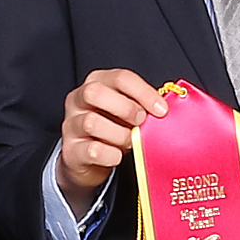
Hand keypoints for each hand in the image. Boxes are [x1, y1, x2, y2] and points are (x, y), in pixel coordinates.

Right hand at [56, 69, 169, 216]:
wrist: (87, 161)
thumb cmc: (113, 129)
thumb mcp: (126, 112)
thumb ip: (142, 105)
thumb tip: (168, 107)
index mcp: (96, 82)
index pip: (120, 78)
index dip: (143, 92)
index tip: (162, 109)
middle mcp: (78, 100)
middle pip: (95, 92)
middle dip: (126, 108)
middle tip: (142, 122)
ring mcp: (70, 125)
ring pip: (92, 122)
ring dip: (119, 134)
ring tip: (131, 142)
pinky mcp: (70, 150)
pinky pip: (92, 150)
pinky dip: (111, 155)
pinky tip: (118, 157)